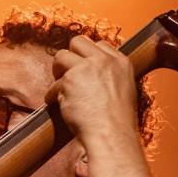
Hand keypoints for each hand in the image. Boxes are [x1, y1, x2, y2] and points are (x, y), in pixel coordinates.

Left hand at [47, 35, 139, 152]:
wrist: (111, 134)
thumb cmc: (118, 121)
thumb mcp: (124, 90)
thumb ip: (111, 76)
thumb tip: (94, 76)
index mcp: (120, 62)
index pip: (100, 44)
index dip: (88, 56)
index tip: (83, 68)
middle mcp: (104, 61)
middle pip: (78, 42)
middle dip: (69, 56)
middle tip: (66, 73)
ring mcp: (85, 69)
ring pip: (60, 57)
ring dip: (57, 72)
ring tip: (60, 87)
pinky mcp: (68, 81)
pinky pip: (53, 85)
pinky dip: (52, 96)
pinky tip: (57, 105)